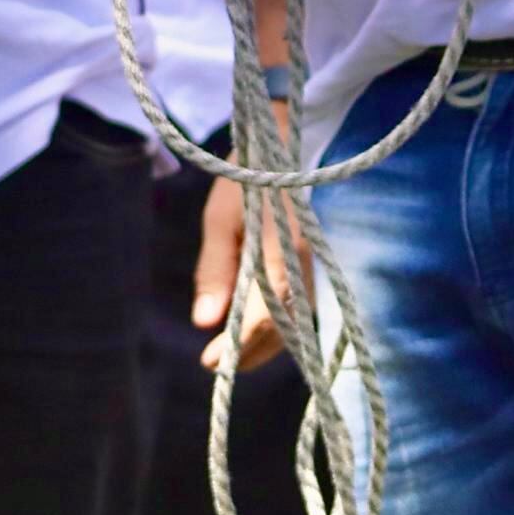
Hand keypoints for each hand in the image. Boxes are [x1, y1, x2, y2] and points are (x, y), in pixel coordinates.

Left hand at [190, 171, 295, 373]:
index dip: (239, 344)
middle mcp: (302, 267)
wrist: (279, 150)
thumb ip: (215, 272)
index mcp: (282, 254)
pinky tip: (251, 333)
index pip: (265, 315)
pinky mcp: (306, 267)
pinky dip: (276, 328)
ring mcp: (308, 268)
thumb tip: (204, 322)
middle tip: (215, 364)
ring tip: (230, 356)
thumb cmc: (245, 181)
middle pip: (284, 328)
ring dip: (264, 345)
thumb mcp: (219, 221)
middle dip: (251, 353)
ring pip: (294, 323)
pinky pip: (296, 309)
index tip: (209, 360)